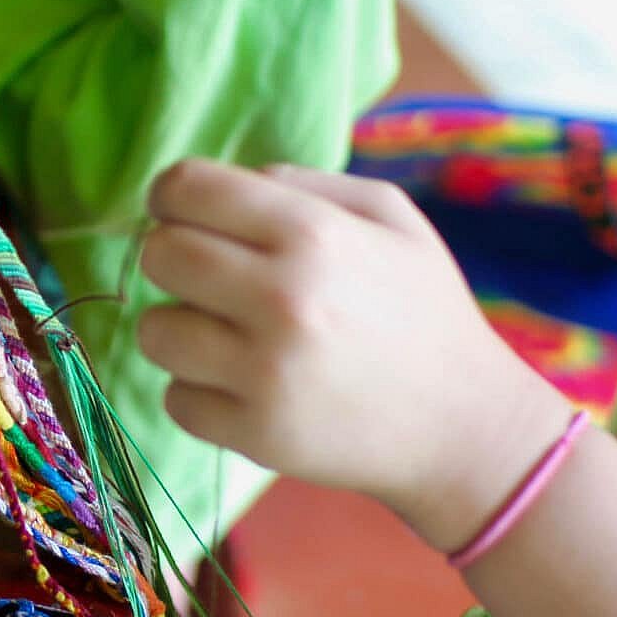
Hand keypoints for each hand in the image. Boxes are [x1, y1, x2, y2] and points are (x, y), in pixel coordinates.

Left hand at [138, 159, 570, 549]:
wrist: (463, 425)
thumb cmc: (425, 308)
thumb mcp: (390, 214)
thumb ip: (304, 182)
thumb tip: (229, 182)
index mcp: (312, 232)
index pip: (189, 189)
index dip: (170, 194)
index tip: (176, 209)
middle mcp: (281, 298)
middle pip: (160, 254)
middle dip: (173, 255)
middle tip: (208, 274)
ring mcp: (263, 373)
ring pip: (154, 331)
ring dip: (182, 326)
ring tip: (226, 333)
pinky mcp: (254, 434)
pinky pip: (175, 398)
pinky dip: (200, 390)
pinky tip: (243, 383)